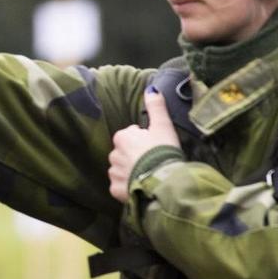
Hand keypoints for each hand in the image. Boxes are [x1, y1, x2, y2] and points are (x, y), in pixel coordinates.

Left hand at [108, 86, 179, 203]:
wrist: (164, 182)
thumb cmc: (164, 152)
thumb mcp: (163, 126)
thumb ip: (156, 107)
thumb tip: (151, 88)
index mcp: (122, 137)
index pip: (131, 135)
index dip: (144, 140)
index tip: (154, 146)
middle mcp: (113, 154)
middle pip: (124, 153)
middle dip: (135, 156)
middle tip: (152, 161)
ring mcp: (114, 173)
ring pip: (121, 170)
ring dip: (131, 172)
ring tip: (148, 174)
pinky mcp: (115, 190)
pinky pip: (120, 187)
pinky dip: (128, 187)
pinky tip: (140, 186)